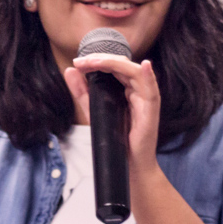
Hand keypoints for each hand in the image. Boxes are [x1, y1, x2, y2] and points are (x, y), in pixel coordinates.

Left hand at [66, 55, 161, 173]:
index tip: (77, 62)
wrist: (128, 164)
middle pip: (123, 64)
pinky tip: (145, 65)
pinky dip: (149, 75)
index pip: (113, 66)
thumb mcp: (92, 110)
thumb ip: (81, 91)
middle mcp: (137, 90)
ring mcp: (146, 98)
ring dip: (114, 63)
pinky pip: (152, 89)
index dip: (96, 60)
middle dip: (101, 59)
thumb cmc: (114, 138)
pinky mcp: (151, 110)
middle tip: (81, 61)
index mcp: (125, 89)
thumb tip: (69, 69)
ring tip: (94, 62)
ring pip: (135, 71)